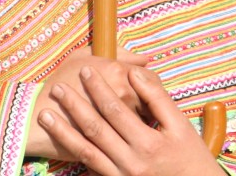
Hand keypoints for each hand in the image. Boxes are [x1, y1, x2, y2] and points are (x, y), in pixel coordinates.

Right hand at [25, 49, 150, 159]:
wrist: (37, 117)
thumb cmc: (60, 82)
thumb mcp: (83, 57)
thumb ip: (117, 53)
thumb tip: (144, 58)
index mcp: (117, 73)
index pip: (151, 78)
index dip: (150, 84)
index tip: (145, 88)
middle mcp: (124, 96)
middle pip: (153, 101)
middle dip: (150, 103)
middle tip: (143, 104)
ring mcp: (120, 122)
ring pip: (146, 121)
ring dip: (145, 120)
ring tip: (135, 119)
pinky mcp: (115, 142)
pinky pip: (135, 139)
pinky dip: (135, 137)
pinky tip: (128, 134)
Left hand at [37, 64, 220, 175]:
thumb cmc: (190, 157)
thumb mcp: (180, 126)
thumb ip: (157, 98)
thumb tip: (135, 73)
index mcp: (147, 143)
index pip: (115, 109)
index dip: (98, 88)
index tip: (86, 70)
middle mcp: (130, 161)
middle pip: (95, 128)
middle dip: (74, 106)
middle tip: (57, 88)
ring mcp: (120, 175)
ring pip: (86, 150)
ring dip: (63, 131)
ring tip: (45, 115)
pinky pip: (90, 167)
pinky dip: (73, 154)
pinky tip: (59, 142)